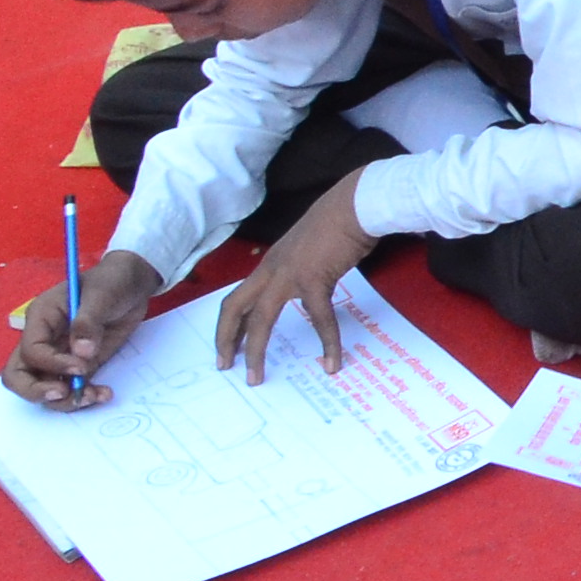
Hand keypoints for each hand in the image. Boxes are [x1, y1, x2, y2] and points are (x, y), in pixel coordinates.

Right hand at [2, 245, 162, 407]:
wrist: (133, 286)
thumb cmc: (112, 281)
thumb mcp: (102, 294)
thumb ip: (89, 322)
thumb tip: (82, 353)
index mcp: (41, 318)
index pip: (30, 350)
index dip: (51, 363)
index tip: (81, 366)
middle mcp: (43, 340)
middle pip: (18, 376)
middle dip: (36, 391)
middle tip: (64, 394)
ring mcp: (59, 356)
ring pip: (43, 388)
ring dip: (64, 400)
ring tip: (93, 396)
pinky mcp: (78, 366)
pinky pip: (71, 389)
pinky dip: (83, 397)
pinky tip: (103, 394)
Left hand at [215, 174, 377, 384]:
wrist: (356, 204)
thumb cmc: (338, 220)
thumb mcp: (306, 246)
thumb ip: (298, 266)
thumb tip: (305, 285)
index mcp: (269, 264)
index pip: (236, 299)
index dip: (227, 327)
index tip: (226, 350)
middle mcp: (271, 270)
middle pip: (234, 308)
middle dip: (225, 340)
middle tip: (225, 367)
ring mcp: (290, 275)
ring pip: (262, 319)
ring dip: (257, 351)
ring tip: (257, 376)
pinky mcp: (315, 279)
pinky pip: (319, 318)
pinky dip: (328, 342)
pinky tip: (333, 361)